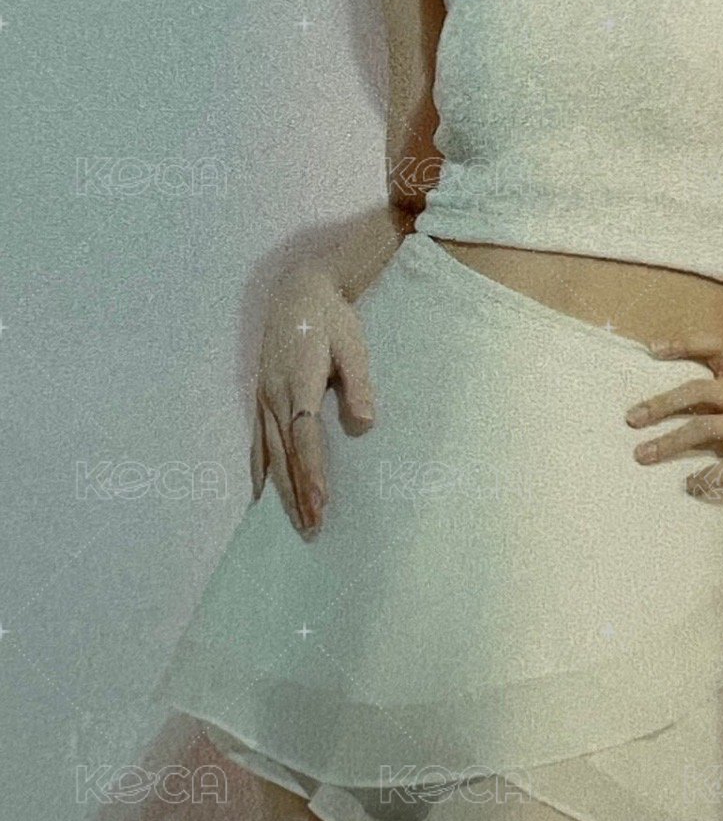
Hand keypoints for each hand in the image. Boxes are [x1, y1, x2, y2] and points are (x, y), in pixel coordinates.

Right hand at [251, 263, 375, 537]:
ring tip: (296, 522)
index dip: (313, 470)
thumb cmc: (332, 319)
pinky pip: (257, 440)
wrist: (298, 291)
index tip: (322, 501)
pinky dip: (259, 470)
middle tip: (313, 529)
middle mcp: (275, 393)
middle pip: (285, 453)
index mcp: (299, 380)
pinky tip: (259, 495)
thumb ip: (359, 384)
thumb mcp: (353, 345)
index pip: (306, 435)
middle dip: (298, 493)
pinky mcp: (260, 396)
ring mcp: (263, 396)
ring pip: (270, 452)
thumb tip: (365, 425)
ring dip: (282, 489)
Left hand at [624, 330, 722, 504]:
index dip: (685, 344)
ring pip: (707, 428)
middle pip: (700, 390)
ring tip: (643, 455)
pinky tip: (690, 485)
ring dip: (671, 442)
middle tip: (632, 418)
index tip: (652, 349)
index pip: (715, 347)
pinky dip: (710, 476)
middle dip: (662, 404)